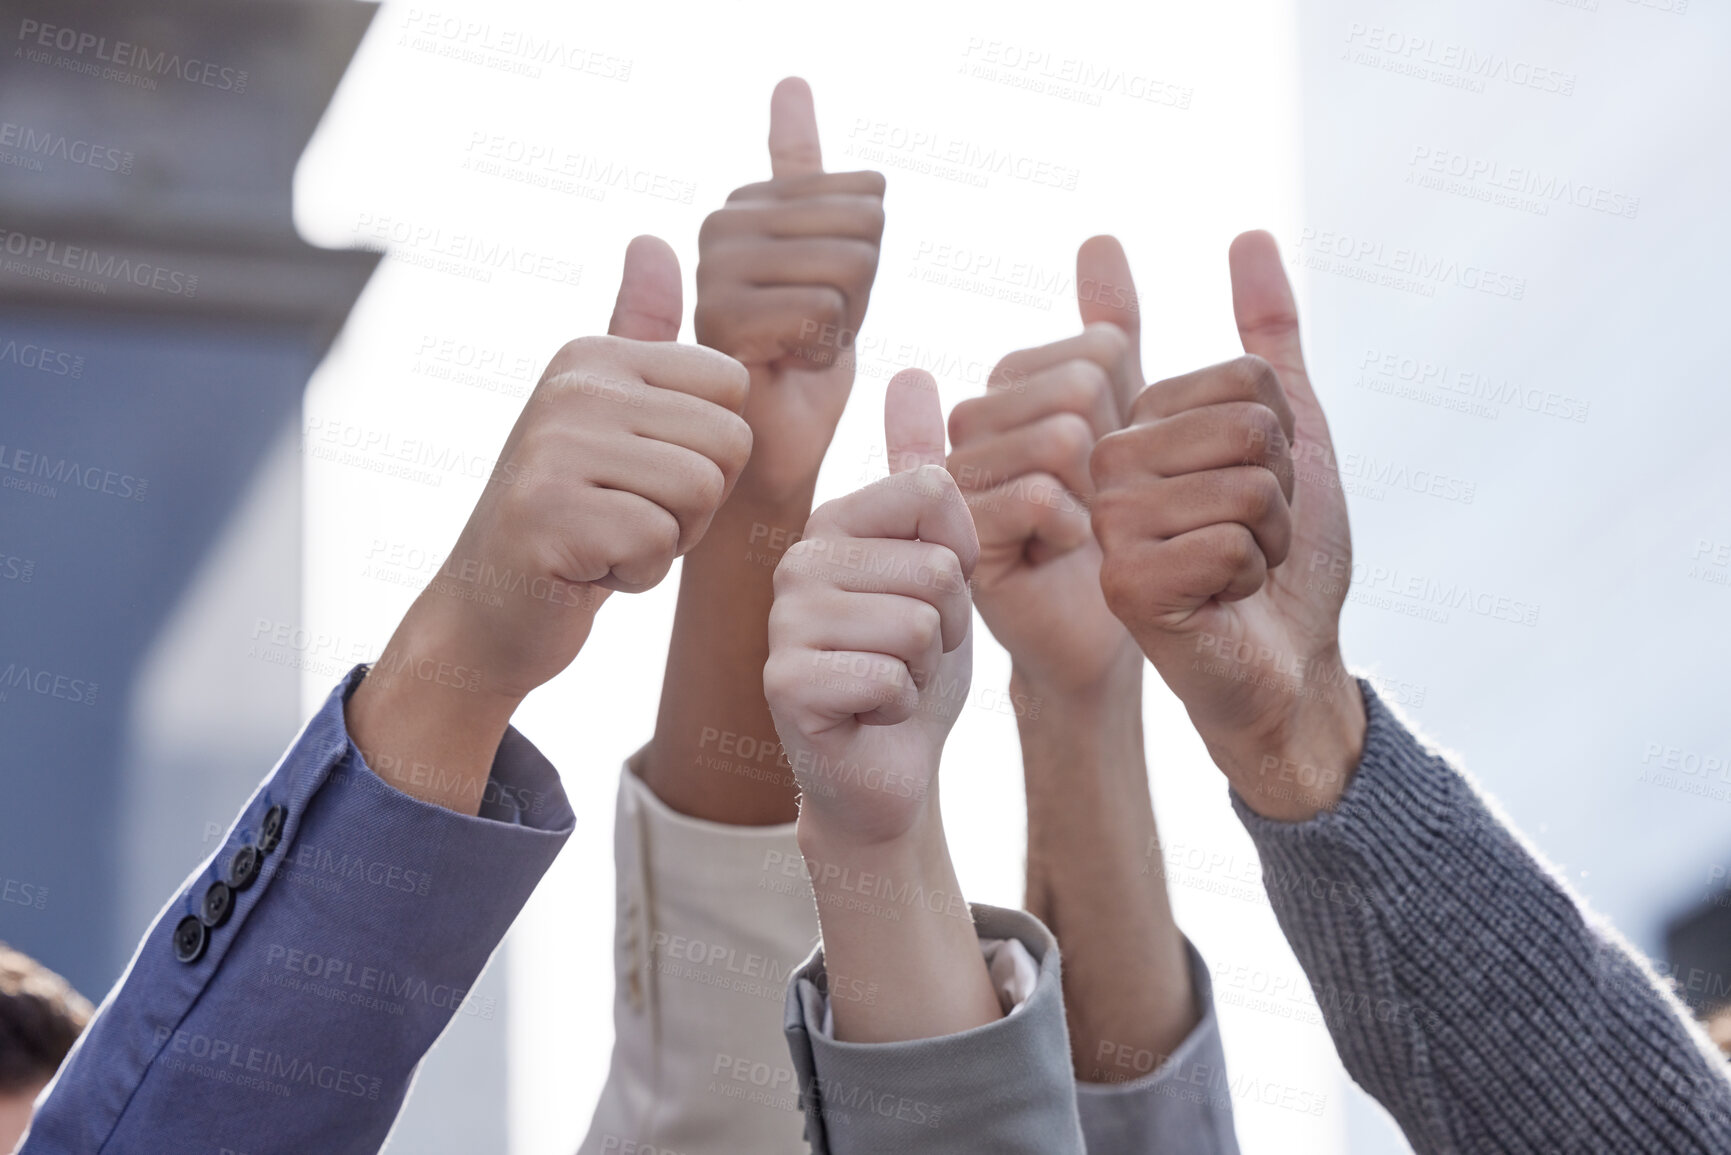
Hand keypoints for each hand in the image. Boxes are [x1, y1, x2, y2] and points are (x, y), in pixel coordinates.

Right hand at [346, 237, 751, 811]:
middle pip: (728, 441)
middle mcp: (571, 388)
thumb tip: (652, 238)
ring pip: (700, 491)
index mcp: (593, 356)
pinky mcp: (549, 516)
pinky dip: (639, 573)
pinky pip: (660, 542)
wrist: (492, 613)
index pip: (732, 387)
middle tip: (628, 516)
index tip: (648, 474)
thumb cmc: (572, 517)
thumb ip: (639, 336)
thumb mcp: (610, 418)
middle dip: (698, 502)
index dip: (712, 450)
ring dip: (670, 539)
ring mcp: (553, 448)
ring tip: (609, 539)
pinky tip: (589, 570)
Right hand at [695, 76, 886, 503]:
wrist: (765, 462)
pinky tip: (784, 375)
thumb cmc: (799, 374)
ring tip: (795, 359)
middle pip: (861, 228)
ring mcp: (713, 273)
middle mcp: (719, 230)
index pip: (862, 197)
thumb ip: (808, 183)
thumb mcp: (828, 269)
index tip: (821, 311)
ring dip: (842, 330)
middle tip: (811, 341)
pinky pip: (822, 310)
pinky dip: (822, 356)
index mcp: (746, 209)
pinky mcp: (719, 321)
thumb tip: (790, 83)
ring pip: (846, 269)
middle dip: (860, 297)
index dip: (867, 265)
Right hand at [765, 370, 977, 845]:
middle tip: (911, 653)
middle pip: (937, 566)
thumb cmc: (914, 664)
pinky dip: (900, 706)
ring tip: (891, 678)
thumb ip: (924, 476)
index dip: (963, 560)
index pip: (938, 494)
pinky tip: (869, 714)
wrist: (887, 770)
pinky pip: (889, 675)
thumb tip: (912, 370)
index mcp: (834, 520)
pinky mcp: (785, 683)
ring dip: (926, 668)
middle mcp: (798, 560)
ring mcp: (784, 621)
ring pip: (920, 622)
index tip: (932, 596)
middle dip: (949, 624)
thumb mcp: (938, 562)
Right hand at [946, 236, 1145, 695]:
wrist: (1098, 651)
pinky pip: (1037, 495)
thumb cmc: (1118, 542)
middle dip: (1116, 456)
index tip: (1112, 466)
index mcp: (1003, 395)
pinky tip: (1063, 556)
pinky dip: (1072, 530)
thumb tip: (1099, 239)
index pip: (1093, 351)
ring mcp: (954, 481)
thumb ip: (1109, 333)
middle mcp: (967, 428)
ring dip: (1099, 500)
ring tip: (1081, 535)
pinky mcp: (956, 538)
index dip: (1128, 410)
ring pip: (1059, 438)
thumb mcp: (1122, 425)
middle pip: (1076, 388)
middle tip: (1099, 508)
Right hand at [1090, 231, 1364, 820]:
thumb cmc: (1283, 556)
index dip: (1274, 434)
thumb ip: (1265, 336)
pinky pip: (1228, 541)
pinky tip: (1220, 603)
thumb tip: (1250, 235)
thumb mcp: (1286, 431)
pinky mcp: (1122, 582)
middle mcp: (1101, 465)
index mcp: (1127, 420)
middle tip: (1246, 535)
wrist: (1286, 661)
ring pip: (1241, 481)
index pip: (1237, 377)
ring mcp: (1105, 524)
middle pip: (1241, 424)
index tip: (1247, 484)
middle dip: (1278, 487)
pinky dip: (1251, 575)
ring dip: (1271, 534)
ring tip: (1235, 567)